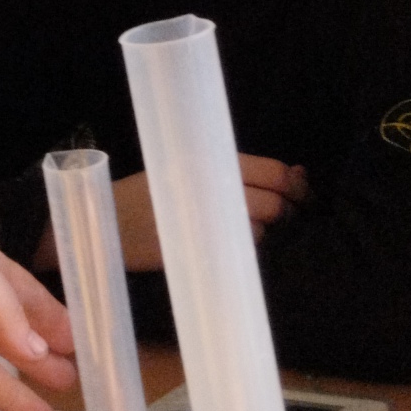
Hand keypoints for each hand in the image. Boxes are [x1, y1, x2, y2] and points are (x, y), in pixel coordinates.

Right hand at [108, 156, 306, 271]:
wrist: (107, 222)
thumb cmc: (148, 193)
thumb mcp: (188, 166)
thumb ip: (241, 169)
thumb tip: (299, 172)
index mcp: (210, 158)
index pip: (274, 172)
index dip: (297, 185)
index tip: (304, 193)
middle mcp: (212, 185)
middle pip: (274, 203)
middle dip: (288, 211)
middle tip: (286, 215)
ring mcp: (206, 220)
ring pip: (260, 230)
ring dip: (263, 231)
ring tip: (246, 226)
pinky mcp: (199, 249)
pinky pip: (239, 251)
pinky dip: (243, 248)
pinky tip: (230, 243)